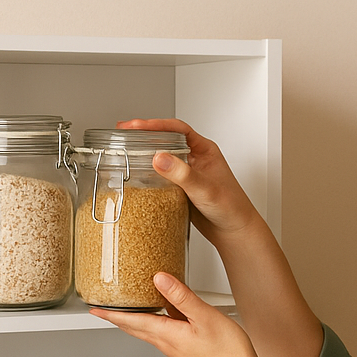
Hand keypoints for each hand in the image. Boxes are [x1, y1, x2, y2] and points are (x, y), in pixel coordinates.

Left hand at [89, 273, 264, 356]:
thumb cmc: (227, 352)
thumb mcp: (204, 316)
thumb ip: (181, 296)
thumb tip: (159, 278)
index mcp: (167, 334)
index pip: (131, 321)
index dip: (111, 314)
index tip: (94, 309)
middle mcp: (167, 343)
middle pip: (134, 328)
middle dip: (116, 318)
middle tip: (101, 309)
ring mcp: (176, 347)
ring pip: (147, 331)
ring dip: (132, 321)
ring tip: (124, 309)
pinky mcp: (186, 348)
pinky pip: (161, 333)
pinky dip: (152, 322)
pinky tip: (160, 315)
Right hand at [116, 118, 264, 245]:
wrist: (234, 232)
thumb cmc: (231, 208)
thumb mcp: (205, 189)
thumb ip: (183, 174)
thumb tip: (159, 158)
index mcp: (204, 150)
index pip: (177, 129)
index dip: (155, 124)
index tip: (135, 126)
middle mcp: (195, 159)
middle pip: (166, 139)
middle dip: (144, 134)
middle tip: (122, 133)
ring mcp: (186, 173)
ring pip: (161, 157)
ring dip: (144, 153)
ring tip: (124, 150)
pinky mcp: (179, 189)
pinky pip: (160, 176)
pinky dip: (147, 173)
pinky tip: (136, 176)